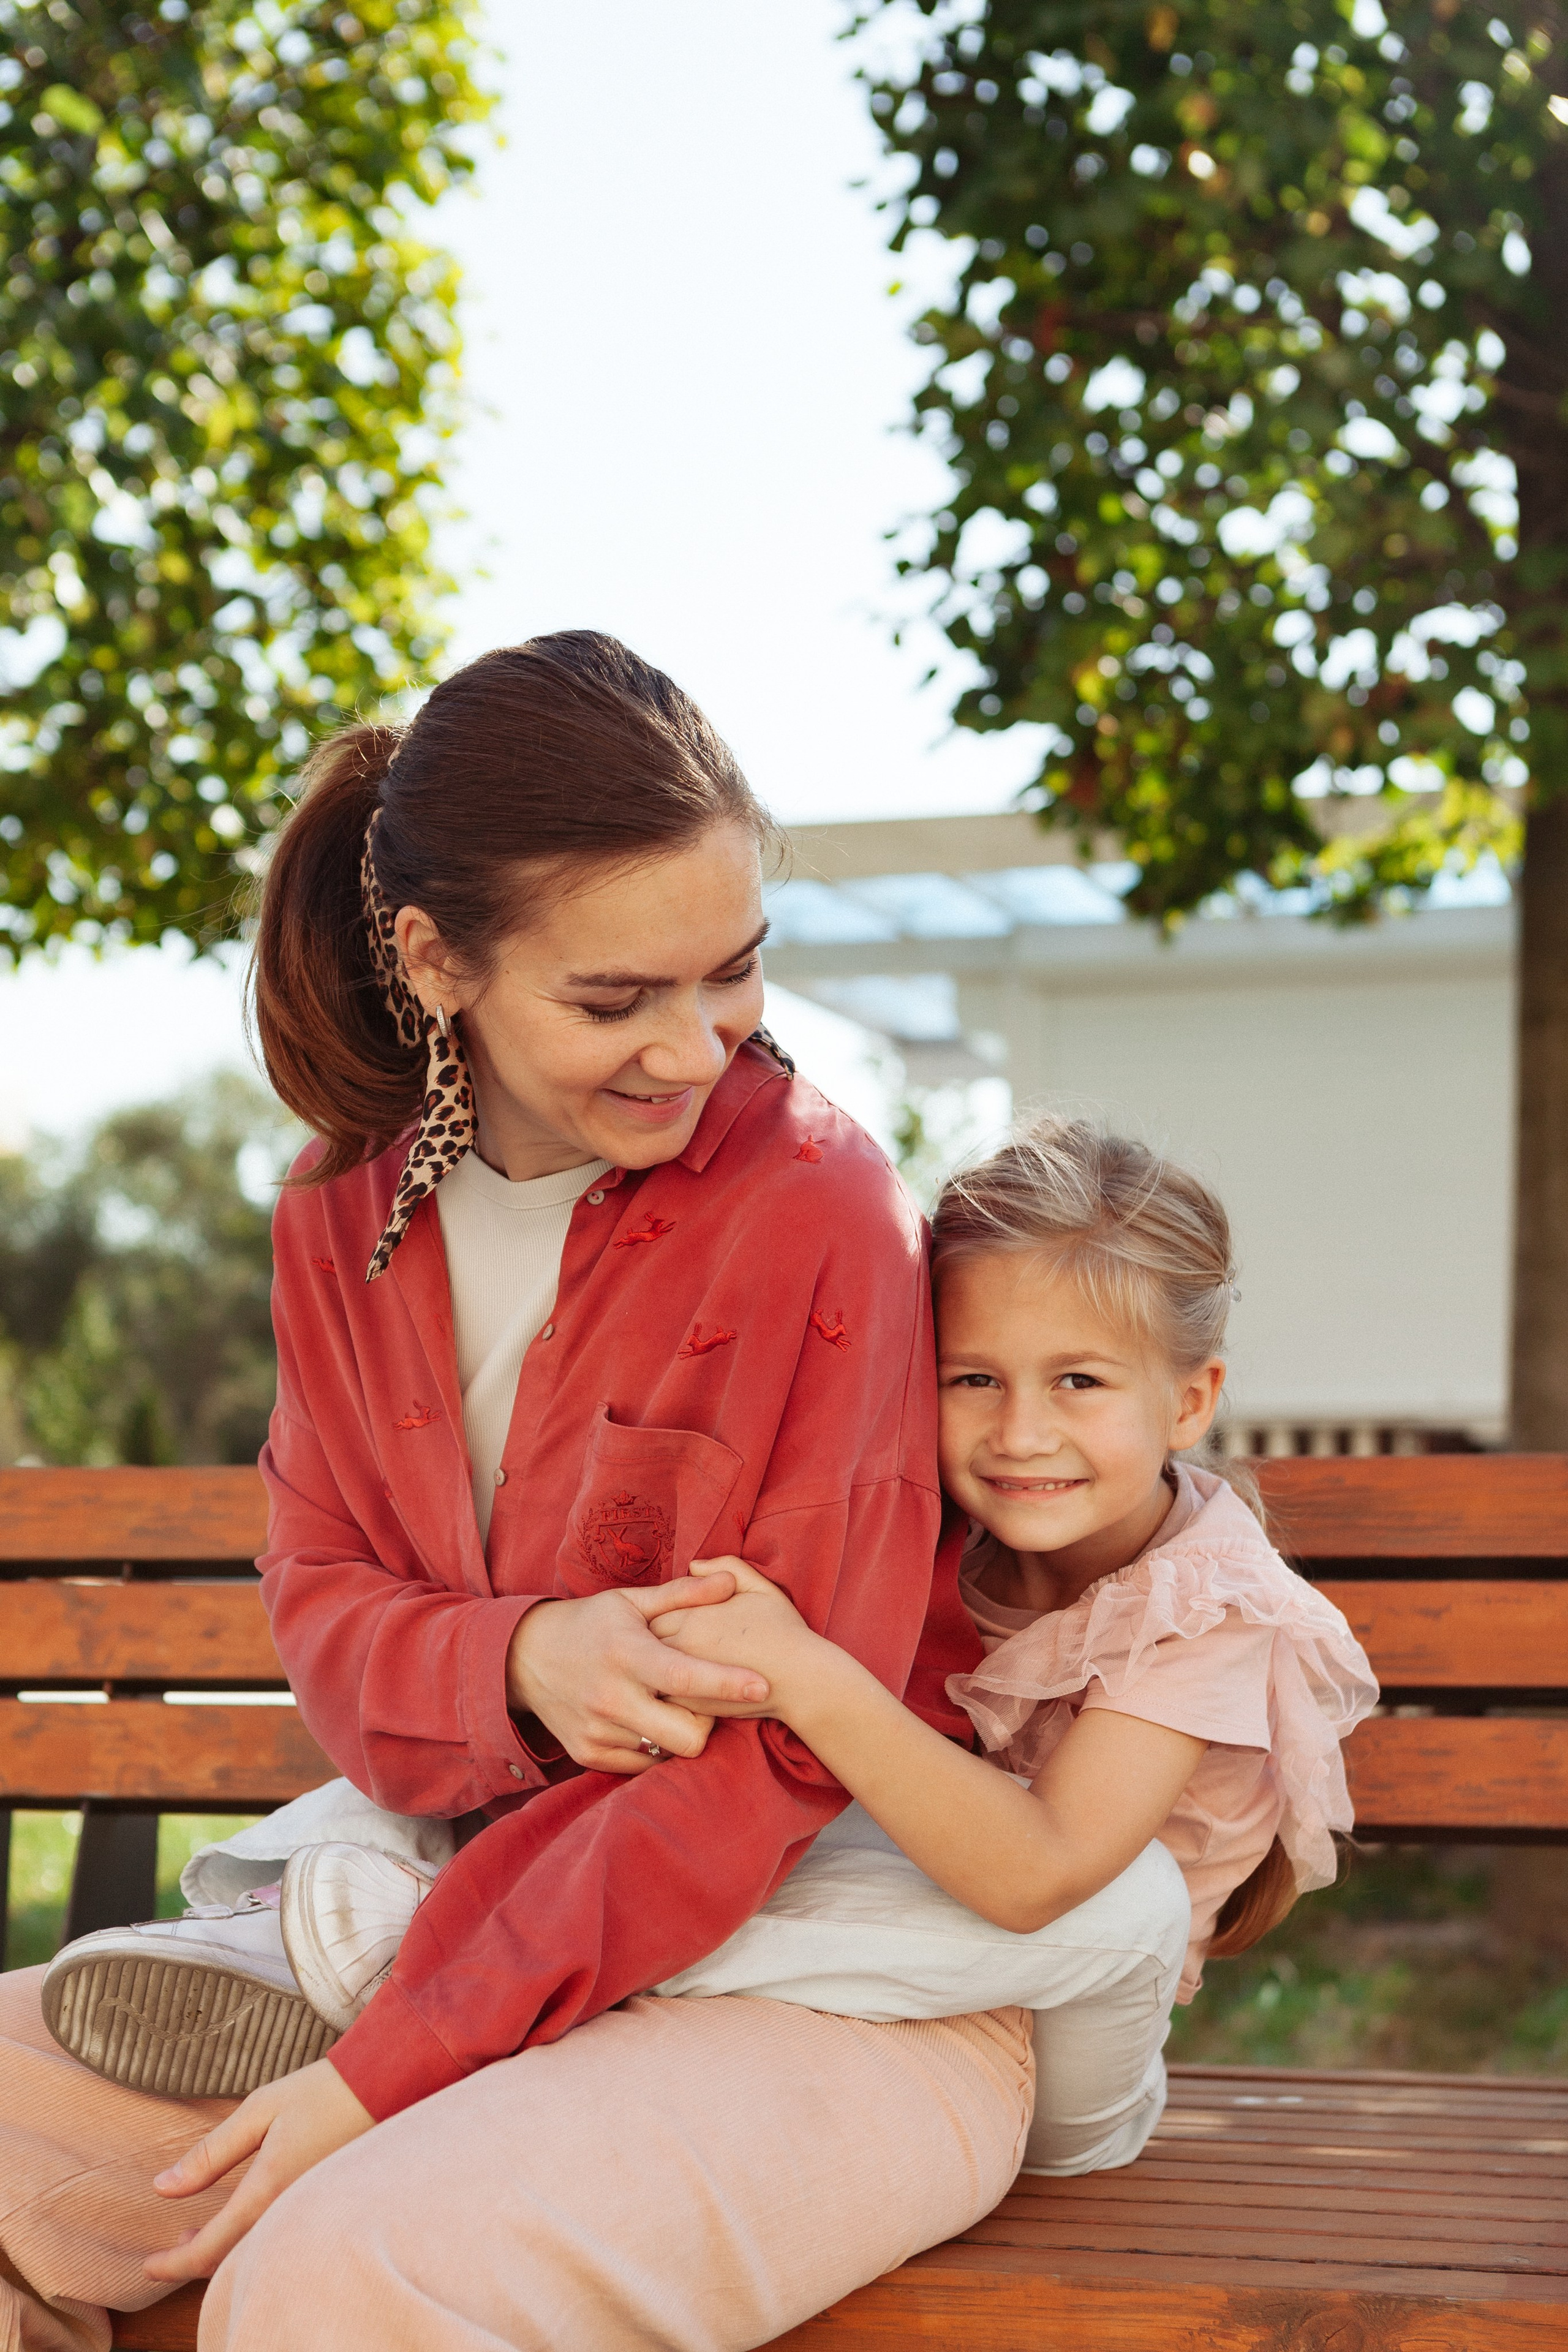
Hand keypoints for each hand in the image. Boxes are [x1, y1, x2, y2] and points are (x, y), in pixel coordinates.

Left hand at [145, 2060, 372, 2283]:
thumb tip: (163, 2186)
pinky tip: (239, 2219)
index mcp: (268, 2188)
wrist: (387, 2087)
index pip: (209, 2248)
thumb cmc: (323, 2092)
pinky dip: (248, 2239)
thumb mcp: (260, 2110)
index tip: (148, 2266)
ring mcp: (309, 2215)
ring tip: (196, 2232)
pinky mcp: (322, 2210)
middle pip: (230, 2260)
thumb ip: (211, 2152)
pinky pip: (277, 2239)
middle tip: (169, 2249)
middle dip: (193, 2261)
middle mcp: (289, 2213)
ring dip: (221, 2250)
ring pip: (253, 2253)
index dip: (174, 2264)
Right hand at [505, 1577, 768, 1773]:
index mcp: (626, 1654)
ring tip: (667, 1707)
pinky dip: (651, 1746)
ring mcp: (597, 1730)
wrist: (524, 1657)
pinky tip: (644, 1720)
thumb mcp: (630, 1601)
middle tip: (703, 1704)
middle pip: (686, 1737)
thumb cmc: (590, 1624)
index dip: (726, 1684)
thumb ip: (683, 1594)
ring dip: (676, 1733)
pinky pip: (640, 1764)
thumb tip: (729, 1580)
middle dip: (707, 1724)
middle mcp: (610, 1696)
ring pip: (665, 1753)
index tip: (762, 1685)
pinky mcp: (587, 1754)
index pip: (684, 1677)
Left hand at [648, 1557, 823, 1725]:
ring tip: (663, 1662)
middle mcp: (683, 1648)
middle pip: (645, 1641)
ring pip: (651, 1671)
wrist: (802, 1680)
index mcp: (693, 1616)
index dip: (661, 1612)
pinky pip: (664, 1697)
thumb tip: (693, 1565)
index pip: (654, 1611)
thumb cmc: (783, 1631)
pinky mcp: (692, 1707)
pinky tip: (678, 1684)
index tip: (674, 1616)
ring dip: (654, 1666)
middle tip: (663, 1639)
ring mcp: (685, 1681)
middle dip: (651, 1639)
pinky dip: (665, 1689)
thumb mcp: (759, 1587)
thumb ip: (725, 1567)